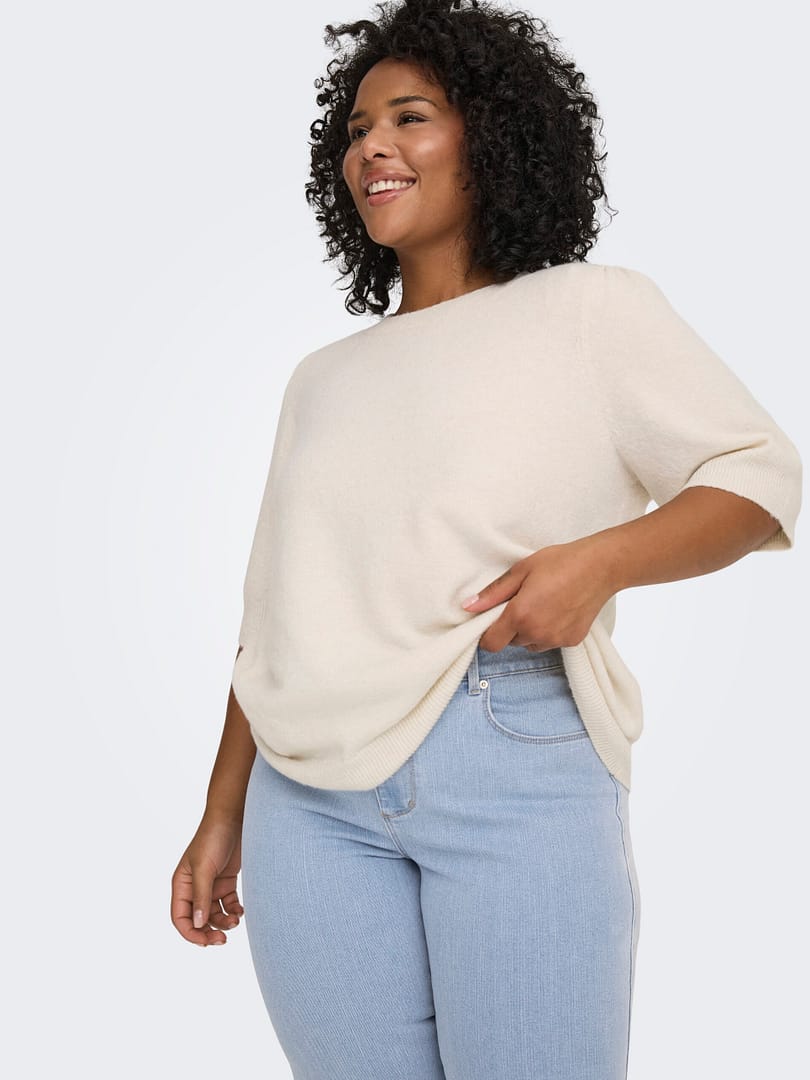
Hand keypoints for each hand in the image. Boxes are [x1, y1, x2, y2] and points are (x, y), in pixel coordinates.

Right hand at [171, 814, 244, 946]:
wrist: (234, 818)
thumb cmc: (213, 838)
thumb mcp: (204, 868)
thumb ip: (201, 897)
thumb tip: (198, 925)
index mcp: (181, 885)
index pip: (180, 918)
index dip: (191, 933)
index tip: (206, 941)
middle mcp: (194, 888)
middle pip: (198, 920)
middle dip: (209, 932)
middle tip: (223, 939)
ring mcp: (211, 885)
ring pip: (215, 914)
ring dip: (224, 921)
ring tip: (236, 920)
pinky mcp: (226, 881)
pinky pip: (228, 904)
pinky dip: (234, 910)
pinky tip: (240, 910)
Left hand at [461, 535, 617, 651]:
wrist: (601, 567)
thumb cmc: (560, 562)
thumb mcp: (521, 571)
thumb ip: (492, 593)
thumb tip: (468, 606)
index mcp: (520, 615)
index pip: (491, 644)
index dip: (487, 633)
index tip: (492, 619)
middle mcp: (537, 633)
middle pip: (510, 642)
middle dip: (511, 626)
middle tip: (523, 601)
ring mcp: (556, 640)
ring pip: (530, 644)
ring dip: (530, 630)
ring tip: (543, 604)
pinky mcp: (572, 642)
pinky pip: (550, 642)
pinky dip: (549, 631)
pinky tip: (558, 610)